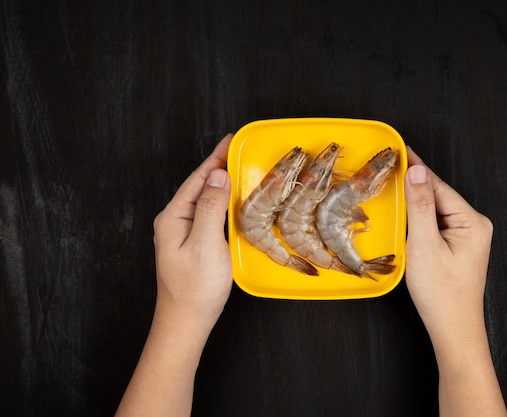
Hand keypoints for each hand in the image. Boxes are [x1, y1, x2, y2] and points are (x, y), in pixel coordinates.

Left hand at [152, 133, 233, 329]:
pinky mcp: (194, 243)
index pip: (197, 179)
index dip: (215, 158)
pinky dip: (223, 201)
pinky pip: (210, 213)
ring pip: (205, 199)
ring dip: (222, 182)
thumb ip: (211, 208)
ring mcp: (184, 232)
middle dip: (219, 166)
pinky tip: (234, 200)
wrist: (187, 321)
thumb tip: (218, 175)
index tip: (231, 140)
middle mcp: (176, 221)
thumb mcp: (205, 244)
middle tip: (241, 150)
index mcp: (174, 217)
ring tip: (240, 168)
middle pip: (200, 186)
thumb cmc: (195, 288)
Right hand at [403, 146, 506, 416]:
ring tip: (393, 186)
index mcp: (472, 221)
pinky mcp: (456, 247)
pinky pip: (435, 223)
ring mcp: (466, 236)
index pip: (438, 187)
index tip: (400, 150)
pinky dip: (418, 218)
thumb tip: (418, 172)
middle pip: (437, 196)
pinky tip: (404, 215)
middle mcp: (473, 225)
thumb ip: (420, 207)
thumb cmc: (441, 293)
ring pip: (435, 210)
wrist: (452, 328)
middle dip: (414, 184)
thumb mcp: (426, 245)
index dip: (417, 169)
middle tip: (390, 167)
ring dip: (415, 201)